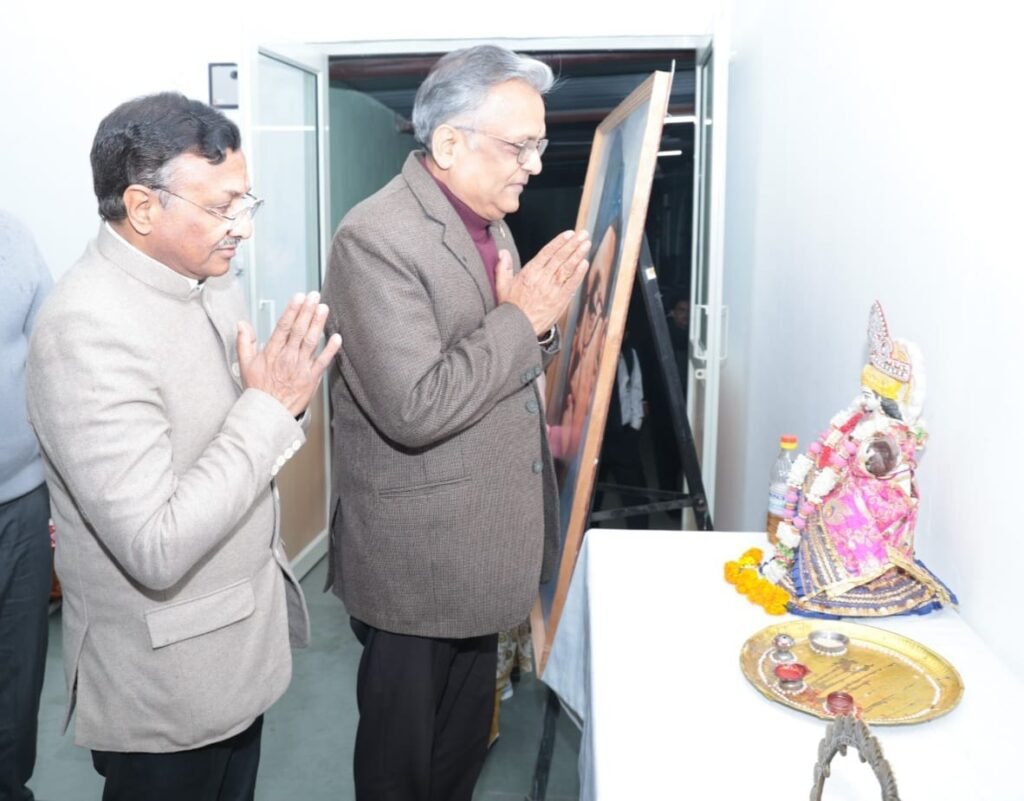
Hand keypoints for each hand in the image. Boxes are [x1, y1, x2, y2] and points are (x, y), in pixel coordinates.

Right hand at [236, 291, 342, 416]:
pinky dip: (331, 349)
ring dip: (318, 323)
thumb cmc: (259, 389)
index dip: (292, 310)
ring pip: (311, 341)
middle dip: (307, 311)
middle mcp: (287, 357)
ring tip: (324, 308)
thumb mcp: (245, 364)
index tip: (298, 297)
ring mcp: (300, 367)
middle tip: (314, 296)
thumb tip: (242, 323)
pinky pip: (323, 361)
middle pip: (298, 330)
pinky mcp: (312, 378)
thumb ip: (244, 342)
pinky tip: (336, 337)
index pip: (283, 326)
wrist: (268, 413)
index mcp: (272, 352)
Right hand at [495, 230, 590, 334]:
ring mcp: (553, 289)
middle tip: (583, 234)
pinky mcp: (560, 300)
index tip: (569, 234)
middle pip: (560, 257)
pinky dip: (579, 273)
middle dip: (573, 244)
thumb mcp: (502, 285)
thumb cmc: (511, 308)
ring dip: (578, 255)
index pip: (547, 252)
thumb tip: (502, 253)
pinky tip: (585, 263)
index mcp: (530, 272)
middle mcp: (543, 278)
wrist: (518, 327)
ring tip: (586, 244)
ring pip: (567, 268)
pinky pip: (571, 284)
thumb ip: (503, 267)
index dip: (559, 242)